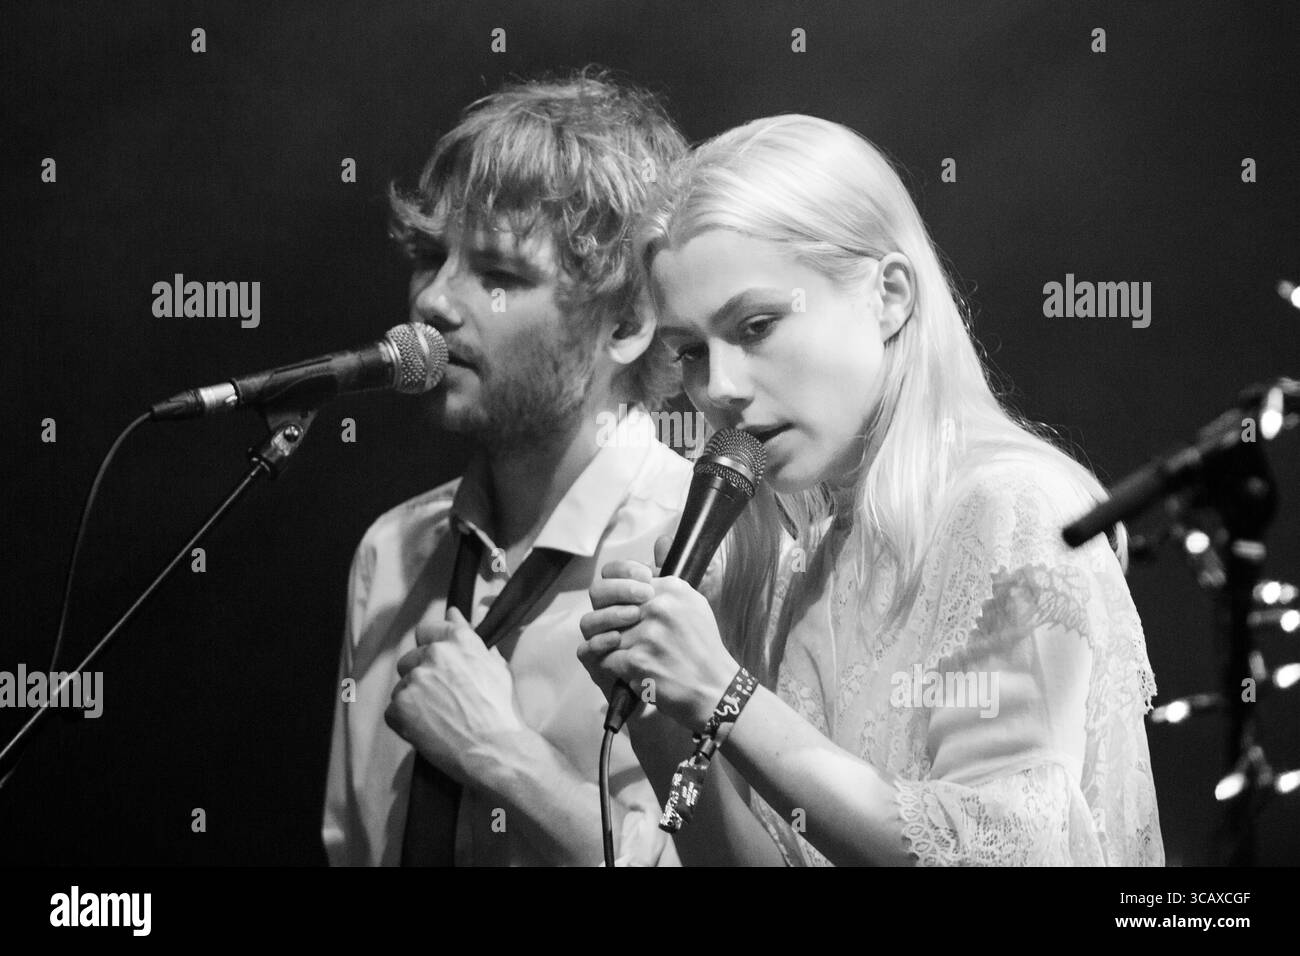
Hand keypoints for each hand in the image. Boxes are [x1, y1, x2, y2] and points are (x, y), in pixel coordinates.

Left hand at [384, 607, 524, 784]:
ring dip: (413, 700)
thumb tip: (454, 614)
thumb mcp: (496, 667)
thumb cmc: (502, 713)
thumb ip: (470, 638)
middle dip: (420, 677)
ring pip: (402, 687)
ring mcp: (415, 680)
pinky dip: (405, 722)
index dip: (430, 647)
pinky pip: (393, 711)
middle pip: (410, 659)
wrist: (497, 750)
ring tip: (438, 719)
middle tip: (440, 700)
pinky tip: (428, 730)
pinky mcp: (400, 706)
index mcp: (459, 641)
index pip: (428, 630)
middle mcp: (434, 654)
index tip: (435, 664)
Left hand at [578, 545, 738, 731]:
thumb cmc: (704, 649)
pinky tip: (631, 672)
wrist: (716, 690)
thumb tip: (659, 541)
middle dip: (606, 621)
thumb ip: (669, 579)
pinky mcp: (637, 661)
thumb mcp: (694, 604)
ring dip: (615, 648)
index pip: (617, 574)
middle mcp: (658, 606)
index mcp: (671, 588)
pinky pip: (606, 659)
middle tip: (619, 634)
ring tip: (631, 656)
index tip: (618, 603)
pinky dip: (615, 668)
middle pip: (606, 605)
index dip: (610, 588)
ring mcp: (646, 634)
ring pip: (605, 634)